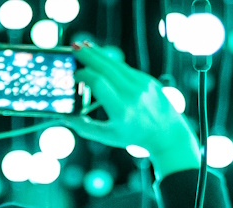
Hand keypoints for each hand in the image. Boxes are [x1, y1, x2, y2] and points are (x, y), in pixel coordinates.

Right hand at [66, 44, 200, 177]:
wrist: (167, 133)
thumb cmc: (134, 136)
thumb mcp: (108, 136)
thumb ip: (85, 128)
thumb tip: (65, 117)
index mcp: (121, 109)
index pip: (98, 82)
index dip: (83, 75)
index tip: (73, 75)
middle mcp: (133, 94)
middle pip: (106, 67)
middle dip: (87, 55)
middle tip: (72, 47)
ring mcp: (142, 84)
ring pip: (115, 64)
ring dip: (97, 53)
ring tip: (82, 46)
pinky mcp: (147, 79)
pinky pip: (124, 68)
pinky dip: (110, 62)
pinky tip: (99, 57)